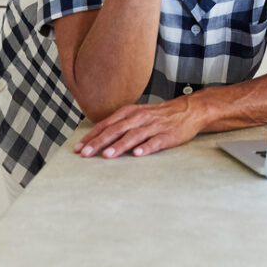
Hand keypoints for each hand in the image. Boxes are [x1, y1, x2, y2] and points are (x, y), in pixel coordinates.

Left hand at [74, 99, 202, 158]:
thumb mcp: (138, 114)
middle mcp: (140, 117)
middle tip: (85, 154)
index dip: (92, 136)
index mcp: (130, 112)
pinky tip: (138, 154)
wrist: (189, 110)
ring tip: (107, 155)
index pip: (106, 124)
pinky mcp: (167, 135)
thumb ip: (120, 124)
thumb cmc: (160, 115)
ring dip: (119, 146)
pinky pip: (155, 142)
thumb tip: (98, 137)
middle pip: (116, 130)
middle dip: (99, 142)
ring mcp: (154, 126)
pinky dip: (146, 147)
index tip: (78, 148)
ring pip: (134, 136)